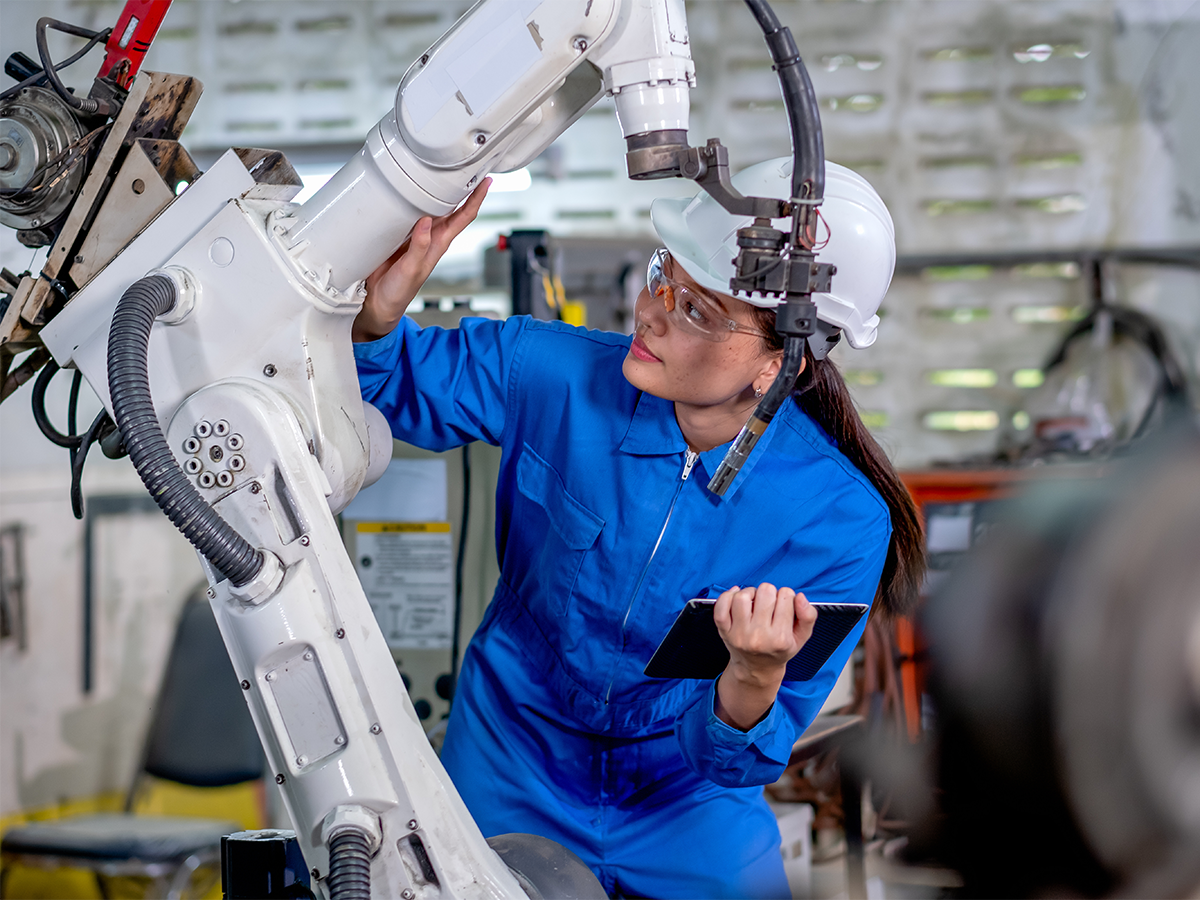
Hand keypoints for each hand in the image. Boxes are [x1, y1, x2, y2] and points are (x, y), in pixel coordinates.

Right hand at [351, 179, 490, 341]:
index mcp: (439, 243)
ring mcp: (414, 234)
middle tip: (469, 165)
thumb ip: (419, 247)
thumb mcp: (412, 269)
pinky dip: (410, 196)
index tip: (486, 182)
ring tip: (443, 169)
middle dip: (462, 186)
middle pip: (451, 206)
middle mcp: (430, 236)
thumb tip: (426, 222)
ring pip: (430, 205)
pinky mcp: (397, 233)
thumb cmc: (399, 292)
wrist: (379, 302)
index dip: (476, 199)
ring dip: (437, 189)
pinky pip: (407, 209)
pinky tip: (408, 185)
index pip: (464, 217)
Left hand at [713, 583, 816, 730]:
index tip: (784, 607)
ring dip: (750, 593)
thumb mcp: (801, 638)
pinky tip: (736, 598)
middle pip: (765, 592)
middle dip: (770, 593)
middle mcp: (758, 636)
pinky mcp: (724, 631)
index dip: (787, 597)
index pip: (786, 596)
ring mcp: (738, 634)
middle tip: (769, 605)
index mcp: (780, 638)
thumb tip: (800, 596)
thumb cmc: (779, 650)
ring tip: (754, 602)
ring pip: (742, 596)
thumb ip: (808, 616)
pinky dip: (728, 596)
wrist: (756, 669)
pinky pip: (721, 606)